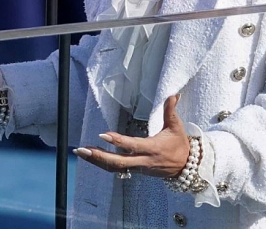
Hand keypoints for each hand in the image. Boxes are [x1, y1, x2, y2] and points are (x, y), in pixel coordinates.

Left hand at [73, 94, 189, 178]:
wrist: (184, 167)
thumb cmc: (179, 144)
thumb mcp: (176, 126)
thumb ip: (171, 110)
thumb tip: (174, 94)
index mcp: (152, 148)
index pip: (132, 146)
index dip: (118, 141)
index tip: (103, 135)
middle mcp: (143, 161)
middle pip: (117, 163)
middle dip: (98, 156)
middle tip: (82, 149)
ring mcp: (138, 168)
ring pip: (114, 168)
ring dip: (96, 161)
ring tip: (81, 152)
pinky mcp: (135, 171)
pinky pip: (116, 169)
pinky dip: (103, 164)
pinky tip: (92, 157)